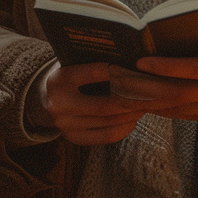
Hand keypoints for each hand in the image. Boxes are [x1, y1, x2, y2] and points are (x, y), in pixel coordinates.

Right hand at [32, 60, 171, 145]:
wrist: (42, 101)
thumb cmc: (68, 77)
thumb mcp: (71, 63)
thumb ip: (92, 61)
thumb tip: (129, 58)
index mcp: (59, 81)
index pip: (89, 74)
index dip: (113, 71)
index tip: (136, 67)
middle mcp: (60, 106)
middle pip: (105, 105)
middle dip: (134, 99)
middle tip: (155, 92)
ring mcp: (66, 126)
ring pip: (109, 121)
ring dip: (133, 113)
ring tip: (150, 104)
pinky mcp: (74, 139)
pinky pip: (106, 136)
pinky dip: (125, 127)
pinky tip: (135, 118)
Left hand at [133, 23, 197, 124]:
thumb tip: (177, 25)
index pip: (197, 69)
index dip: (168, 67)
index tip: (142, 61)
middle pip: (183, 93)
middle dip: (150, 88)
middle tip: (125, 79)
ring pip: (182, 109)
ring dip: (152, 101)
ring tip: (128, 92)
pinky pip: (187, 117)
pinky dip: (165, 110)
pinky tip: (148, 102)